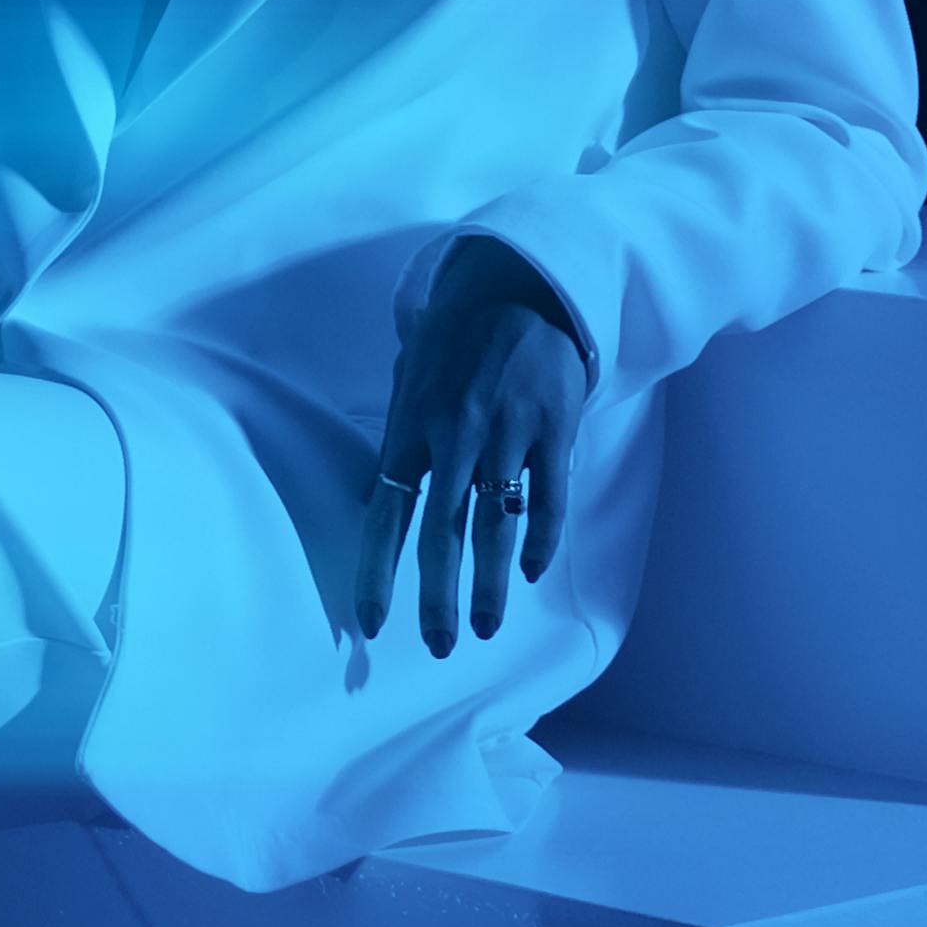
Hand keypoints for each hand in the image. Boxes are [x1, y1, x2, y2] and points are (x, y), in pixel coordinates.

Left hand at [355, 239, 592, 658]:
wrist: (520, 280)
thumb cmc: (457, 334)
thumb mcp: (411, 375)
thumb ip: (402, 431)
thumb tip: (389, 481)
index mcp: (410, 427)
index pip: (386, 514)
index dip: (378, 573)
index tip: (372, 623)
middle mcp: (454, 436)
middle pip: (441, 534)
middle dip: (438, 597)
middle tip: (440, 646)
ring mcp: (507, 433)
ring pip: (495, 527)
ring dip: (489, 586)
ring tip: (484, 628)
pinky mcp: (554, 428)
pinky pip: (547, 499)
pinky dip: (539, 540)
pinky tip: (531, 572)